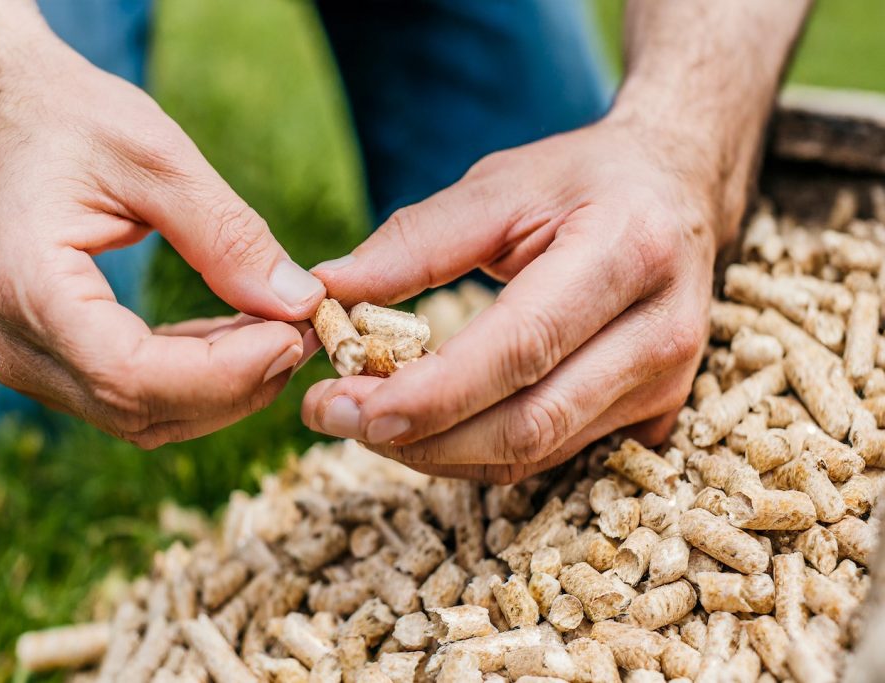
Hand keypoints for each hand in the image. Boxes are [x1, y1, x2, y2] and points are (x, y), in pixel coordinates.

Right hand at [0, 42, 324, 446]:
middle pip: (142, 410)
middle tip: (306, 331)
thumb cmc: (72, 120)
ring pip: (145, 416)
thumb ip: (228, 236)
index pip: (131, 375)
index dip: (224, 374)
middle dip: (238, 385)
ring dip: (226, 386)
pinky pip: (138, 395)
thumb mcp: (158, 157)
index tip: (295, 334)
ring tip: (284, 327)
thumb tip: (299, 304)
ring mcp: (30, 362)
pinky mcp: (56, 362)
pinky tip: (243, 333)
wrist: (10, 117)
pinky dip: (200, 376)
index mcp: (28, 288)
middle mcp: (17, 344)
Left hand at [303, 116, 733, 482]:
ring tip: (366, 420)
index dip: (429, 392)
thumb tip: (329, 290)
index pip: (520, 347)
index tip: (342, 405)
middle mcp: (660, 332)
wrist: (682, 191)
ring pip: (535, 454)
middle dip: (419, 436)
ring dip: (438, 452)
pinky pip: (550, 457)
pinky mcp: (656, 416)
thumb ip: (417, 240)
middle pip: (528, 423)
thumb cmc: (585, 180)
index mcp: (627, 253)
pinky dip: (476, 452)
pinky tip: (426, 426)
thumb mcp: (502, 183)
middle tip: (333, 418)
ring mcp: (666, 385)